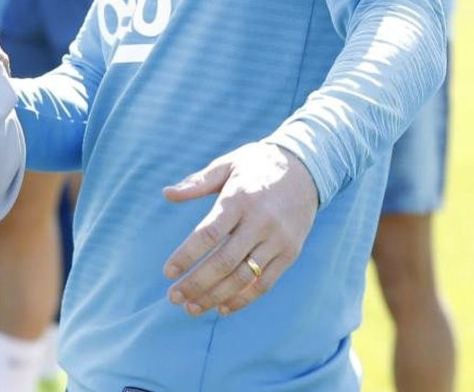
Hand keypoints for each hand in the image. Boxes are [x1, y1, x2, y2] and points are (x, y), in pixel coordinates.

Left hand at [161, 142, 318, 316]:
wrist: (306, 169)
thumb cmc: (257, 165)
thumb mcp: (227, 164)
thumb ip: (197, 182)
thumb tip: (167, 194)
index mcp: (240, 198)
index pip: (209, 234)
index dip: (187, 255)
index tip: (167, 272)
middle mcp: (260, 222)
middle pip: (224, 261)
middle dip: (196, 283)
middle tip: (173, 298)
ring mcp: (278, 240)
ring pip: (244, 277)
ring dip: (215, 296)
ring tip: (192, 308)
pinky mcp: (290, 253)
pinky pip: (266, 283)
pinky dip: (243, 298)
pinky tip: (222, 307)